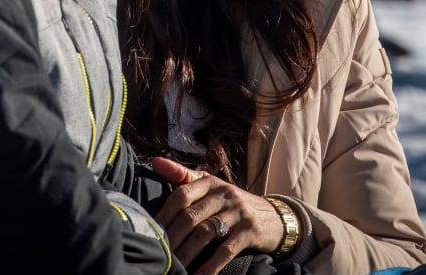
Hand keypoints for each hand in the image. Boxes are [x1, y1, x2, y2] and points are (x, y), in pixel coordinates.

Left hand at [149, 157, 284, 274]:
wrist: (276, 217)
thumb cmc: (233, 204)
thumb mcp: (212, 186)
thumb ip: (183, 176)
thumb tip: (154, 162)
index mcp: (210, 182)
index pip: (181, 194)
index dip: (164, 214)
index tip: (149, 232)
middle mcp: (223, 194)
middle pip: (191, 216)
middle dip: (172, 237)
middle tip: (159, 254)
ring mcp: (238, 212)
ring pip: (206, 233)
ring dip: (187, 253)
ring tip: (174, 266)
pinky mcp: (250, 231)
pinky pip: (226, 249)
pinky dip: (211, 265)